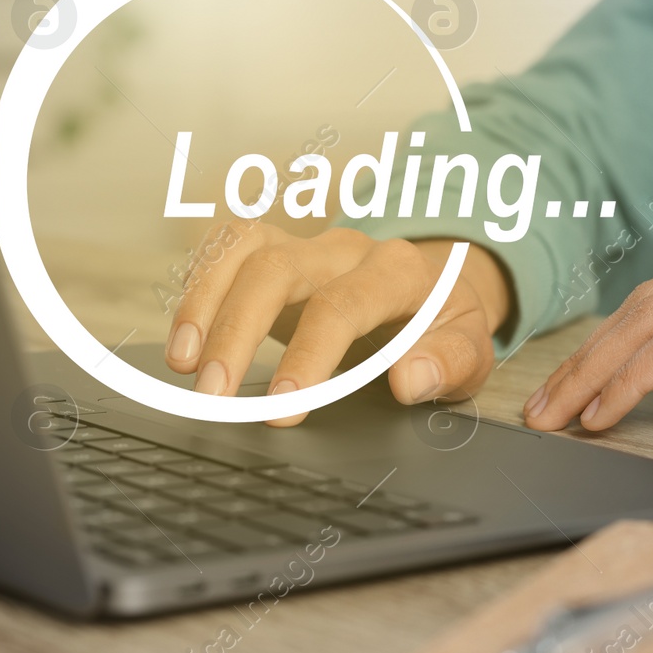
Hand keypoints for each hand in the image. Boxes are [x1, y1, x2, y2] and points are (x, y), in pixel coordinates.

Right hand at [164, 222, 512, 425]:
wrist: (435, 283)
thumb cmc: (445, 322)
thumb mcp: (470, 348)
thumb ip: (449, 363)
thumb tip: (409, 380)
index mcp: (395, 270)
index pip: (340, 306)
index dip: (307, 356)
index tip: (282, 407)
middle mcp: (343, 249)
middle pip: (275, 270)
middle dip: (236, 332)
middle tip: (213, 395)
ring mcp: (304, 244)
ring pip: (241, 248)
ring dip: (203, 303)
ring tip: (182, 363)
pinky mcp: (274, 251)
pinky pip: (226, 248)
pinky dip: (198, 286)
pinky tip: (186, 335)